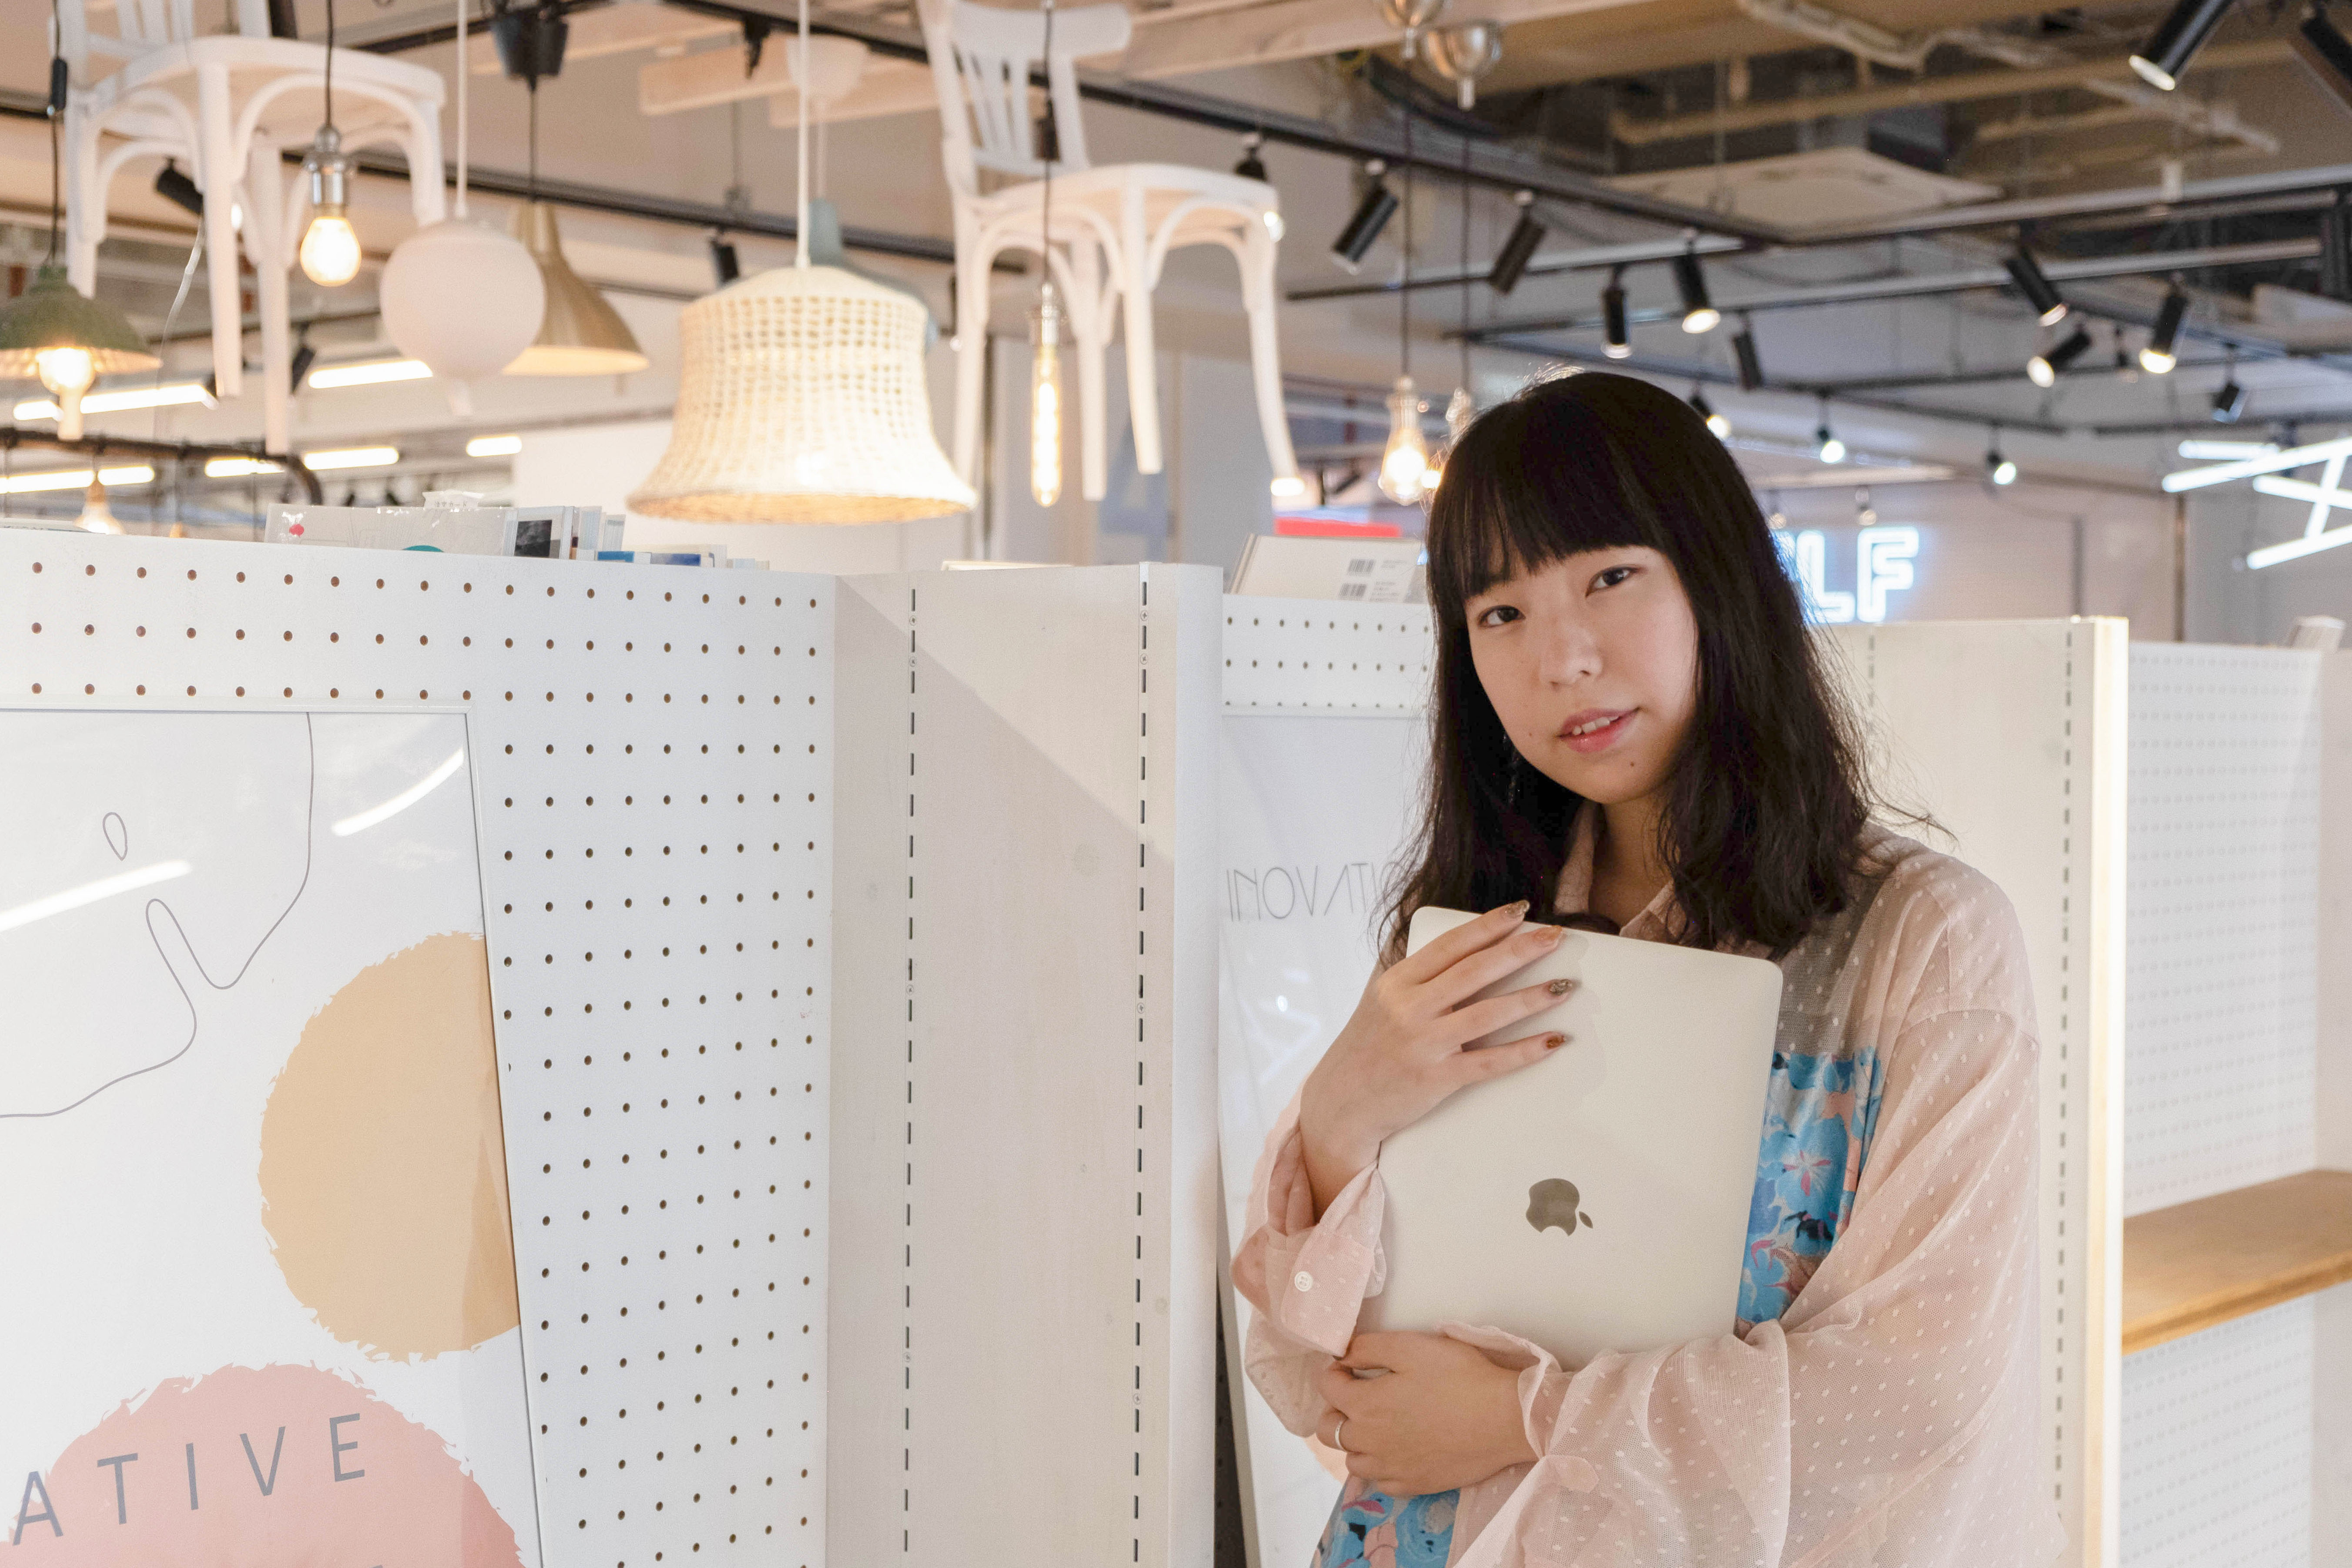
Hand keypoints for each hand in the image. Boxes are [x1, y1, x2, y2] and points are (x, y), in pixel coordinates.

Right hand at [1297, 903, 1571, 1216]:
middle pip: (1474, 971)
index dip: (1488, 925)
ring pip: (1488, 1014)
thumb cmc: (1367, 1049)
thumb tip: (1470, 953)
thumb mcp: (1382, 1002)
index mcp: (1396, 982)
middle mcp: (1409, 1008)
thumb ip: (1419, 979)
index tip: (1521, 910)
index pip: (1450, 945)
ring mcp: (1423, 1044)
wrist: (1340, 1105)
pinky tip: (1553, 1040)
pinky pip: (1490, 1063)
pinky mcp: (1436, 1079)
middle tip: (1555, 937)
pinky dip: (1526, 1051)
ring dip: (1532, 998)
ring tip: (1565, 986)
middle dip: (1520, 950)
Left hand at [1314, 1332, 1538, 1495]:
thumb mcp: (1411, 1347)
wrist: (1505, 1419)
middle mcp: (1368, 1442)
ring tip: (1380, 1424)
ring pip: (1352, 1459)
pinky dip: (1381, 1465)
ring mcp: (1390, 1469)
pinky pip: (1380, 1481)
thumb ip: (1368, 1348)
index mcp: (1364, 1405)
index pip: (1326, 1387)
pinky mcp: (1413, 1486)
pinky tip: (1399, 1450)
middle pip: (1328, 1430)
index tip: (1351, 1366)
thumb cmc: (1460, 1376)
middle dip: (1335, 1409)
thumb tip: (1342, 1356)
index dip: (1335, 1371)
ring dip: (1356, 1441)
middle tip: (1360, 1395)